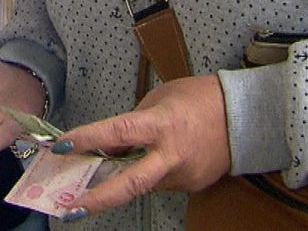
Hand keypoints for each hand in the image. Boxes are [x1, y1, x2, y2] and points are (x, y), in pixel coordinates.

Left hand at [49, 74, 230, 219]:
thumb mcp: (162, 98)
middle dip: (98, 199)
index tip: (62, 146)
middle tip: (70, 209)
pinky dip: (152, 172)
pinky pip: (161, 181)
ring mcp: (182, 175)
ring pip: (143, 183)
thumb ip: (134, 122)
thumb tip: (111, 144)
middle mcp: (171, 155)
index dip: (89, 139)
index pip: (119, 132)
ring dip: (125, 178)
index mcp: (162, 124)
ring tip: (113, 169)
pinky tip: (156, 160)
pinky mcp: (190, 186)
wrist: (245, 115)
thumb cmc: (201, 98)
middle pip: (130, 184)